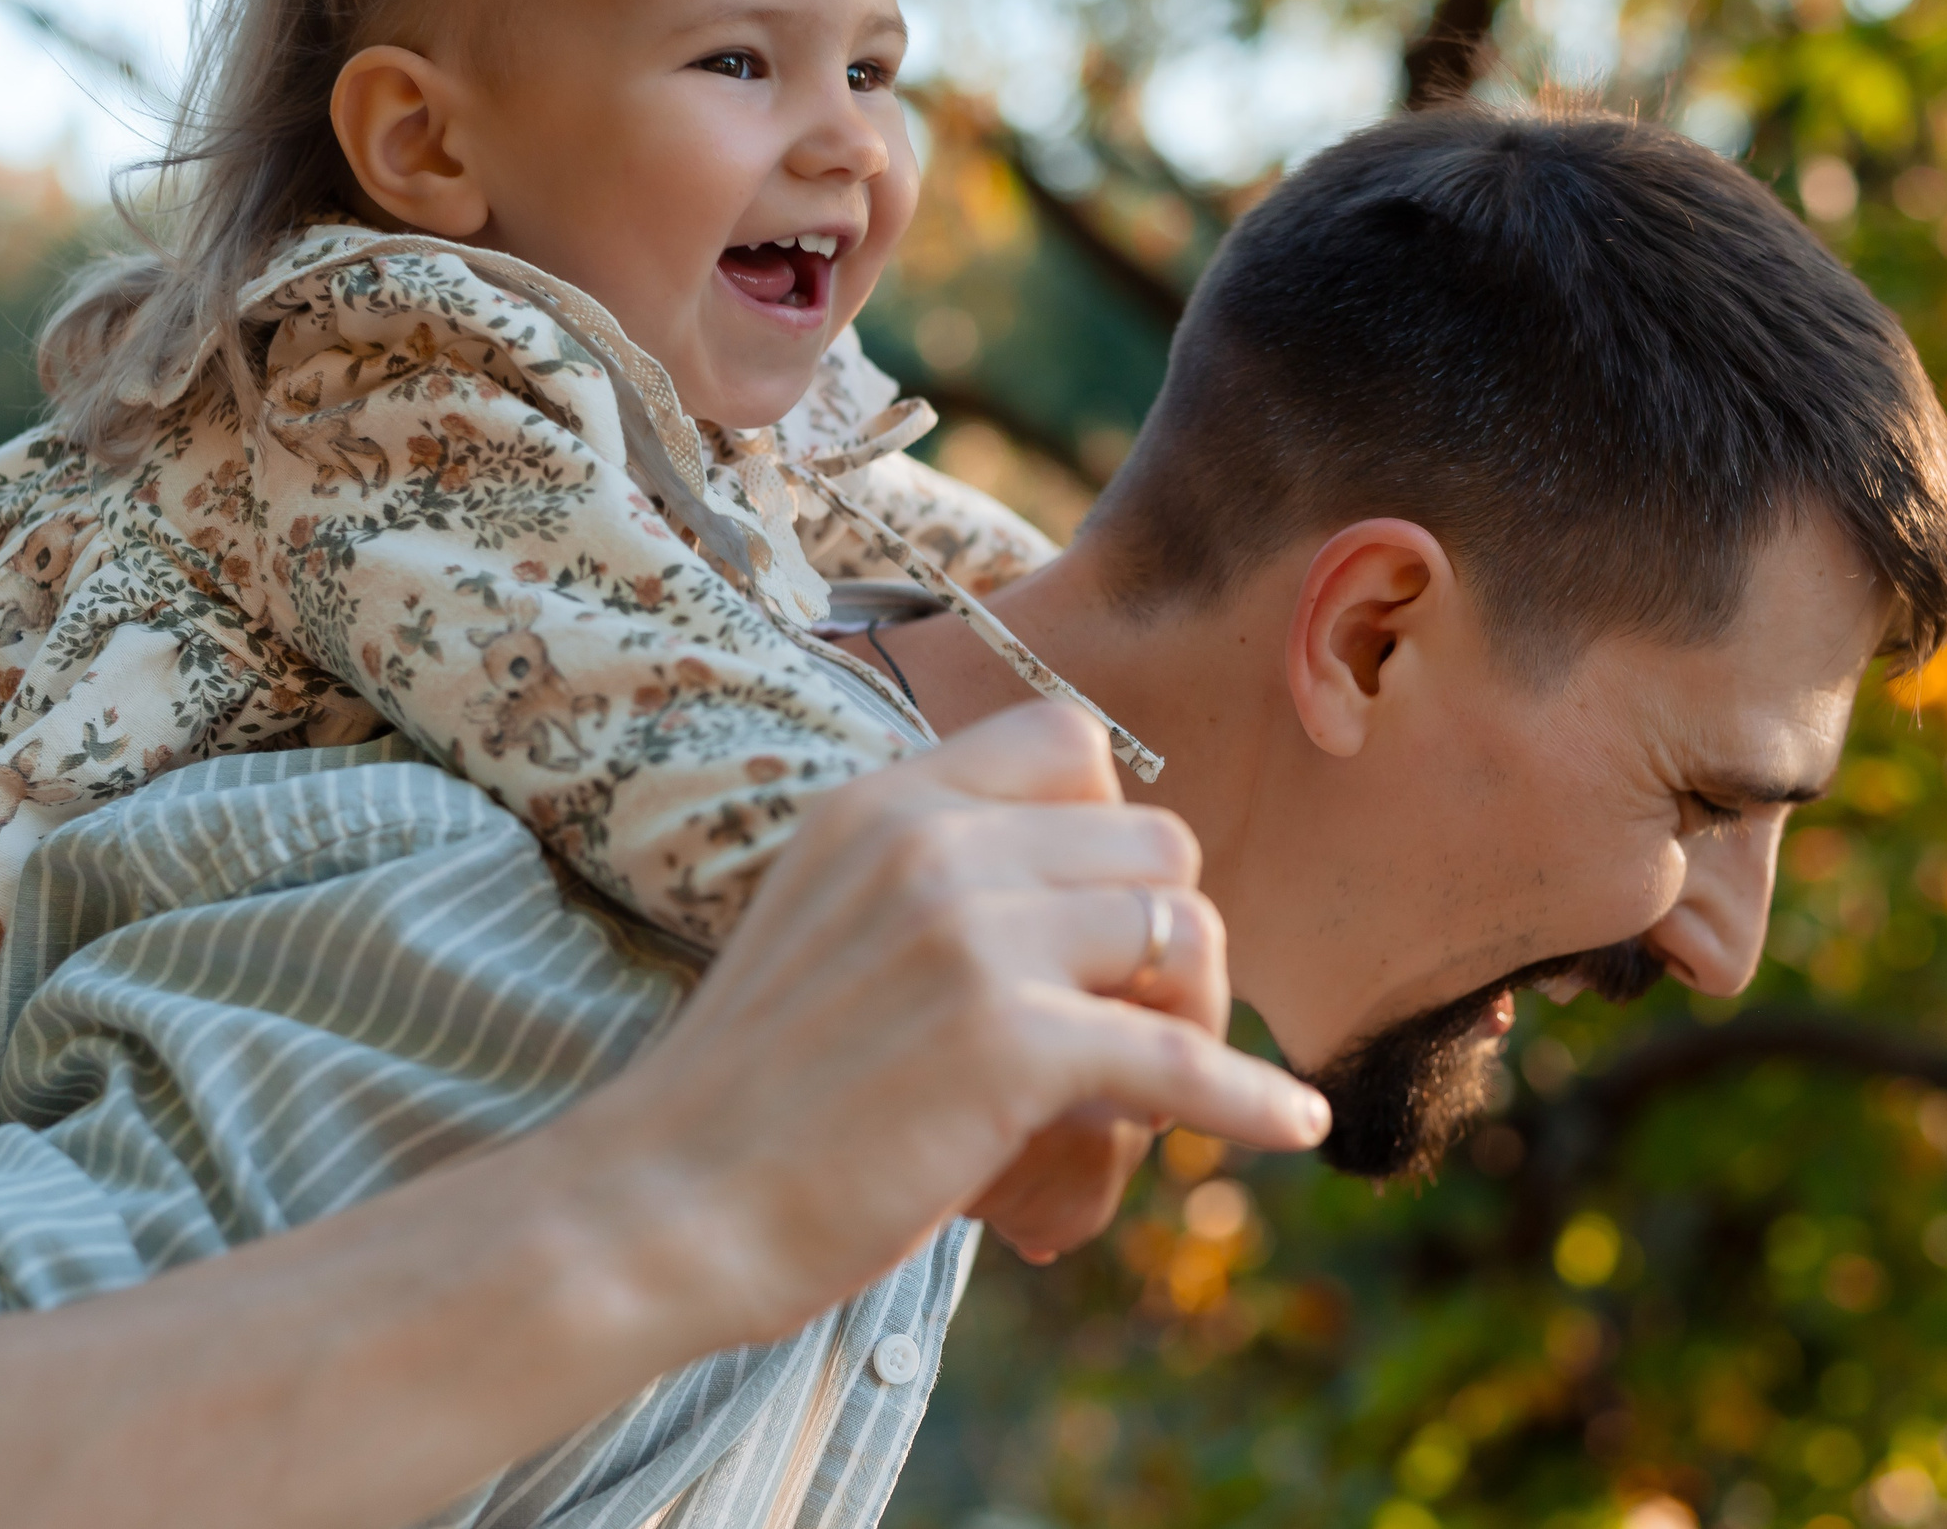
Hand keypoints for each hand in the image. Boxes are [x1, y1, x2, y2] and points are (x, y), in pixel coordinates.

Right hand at [557, 701, 1328, 1351]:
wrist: (657, 1208)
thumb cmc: (748, 1097)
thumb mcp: (821, 927)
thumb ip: (928, 886)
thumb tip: (1073, 906)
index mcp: (883, 805)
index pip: (1069, 739)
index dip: (1114, 830)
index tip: (1102, 922)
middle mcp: (929, 842)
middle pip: (1154, 841)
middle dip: (1171, 938)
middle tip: (1137, 1033)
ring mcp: (969, 936)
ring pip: (1179, 933)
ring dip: (1193, 1018)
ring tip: (1152, 1098)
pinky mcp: (1005, 1045)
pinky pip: (1179, 1057)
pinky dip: (1247, 1100)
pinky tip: (1289, 1129)